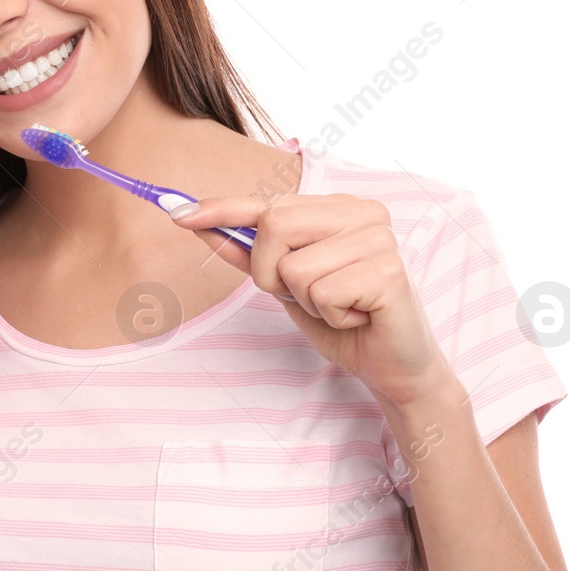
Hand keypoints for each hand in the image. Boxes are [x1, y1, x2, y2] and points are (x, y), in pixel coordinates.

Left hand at [170, 193, 453, 408]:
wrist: (393, 367)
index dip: (221, 208)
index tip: (177, 212)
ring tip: (338, 307)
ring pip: (292, 265)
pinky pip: (320, 292)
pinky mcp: (388, 272)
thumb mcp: (286, 284)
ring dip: (303, 300)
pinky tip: (356, 317)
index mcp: (340, 206)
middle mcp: (363, 212)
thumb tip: (196, 222)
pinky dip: (328, 315)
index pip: (268, 202)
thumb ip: (247, 253)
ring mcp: (379, 239)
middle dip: (269, 272)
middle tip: (303, 296)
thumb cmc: (342, 319)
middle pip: (273, 225)